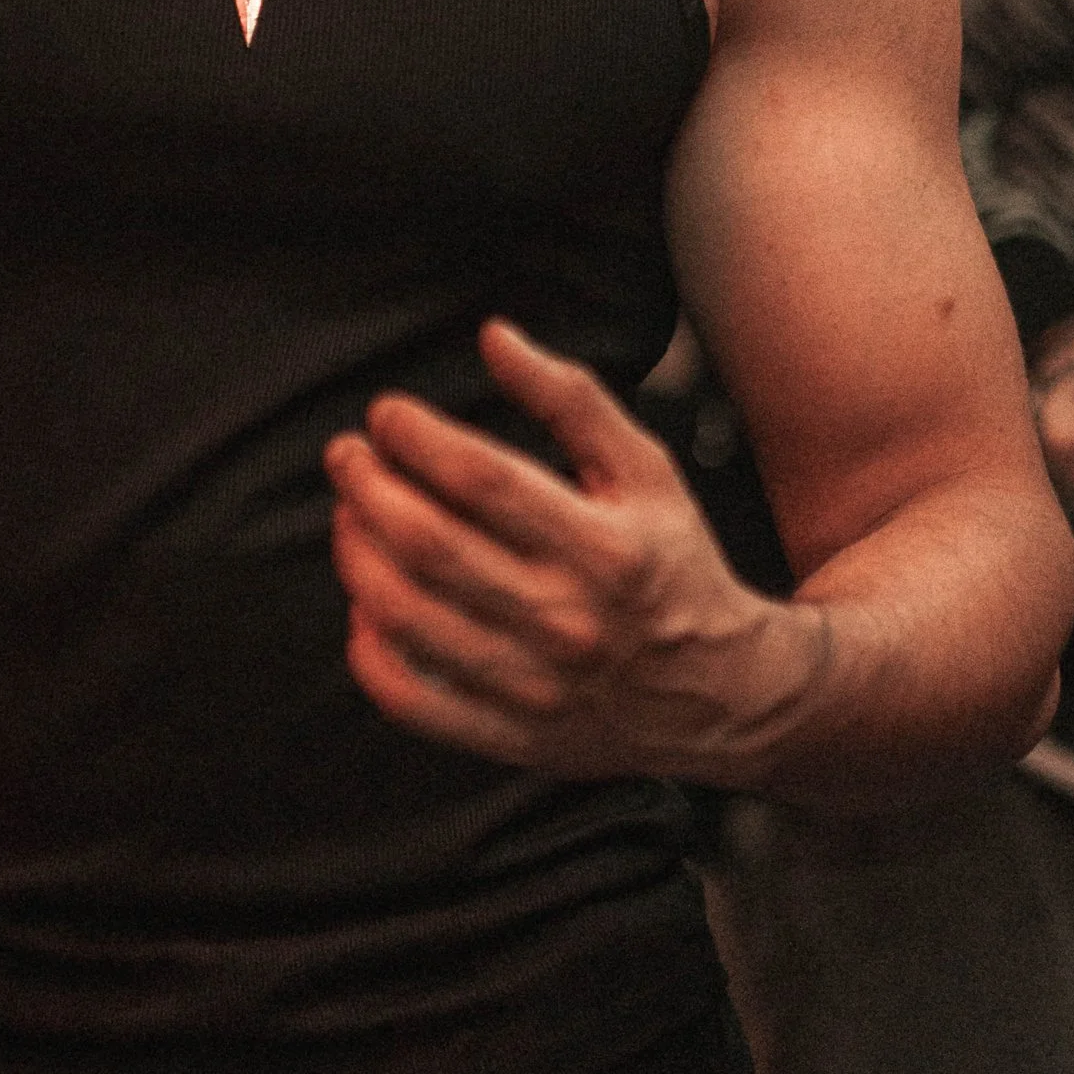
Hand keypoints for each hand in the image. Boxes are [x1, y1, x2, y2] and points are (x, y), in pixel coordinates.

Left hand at [323, 316, 818, 781]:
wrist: (726, 693)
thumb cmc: (673, 564)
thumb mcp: (647, 469)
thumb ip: (570, 398)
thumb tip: (493, 336)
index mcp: (606, 547)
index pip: (485, 480)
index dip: (418, 439)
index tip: (385, 414)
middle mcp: (569, 620)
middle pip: (433, 547)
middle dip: (369, 490)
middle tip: (347, 457)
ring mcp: (537, 687)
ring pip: (409, 620)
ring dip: (358, 558)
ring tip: (349, 518)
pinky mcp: (513, 737)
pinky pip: (413, 702)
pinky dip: (370, 653)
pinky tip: (366, 607)